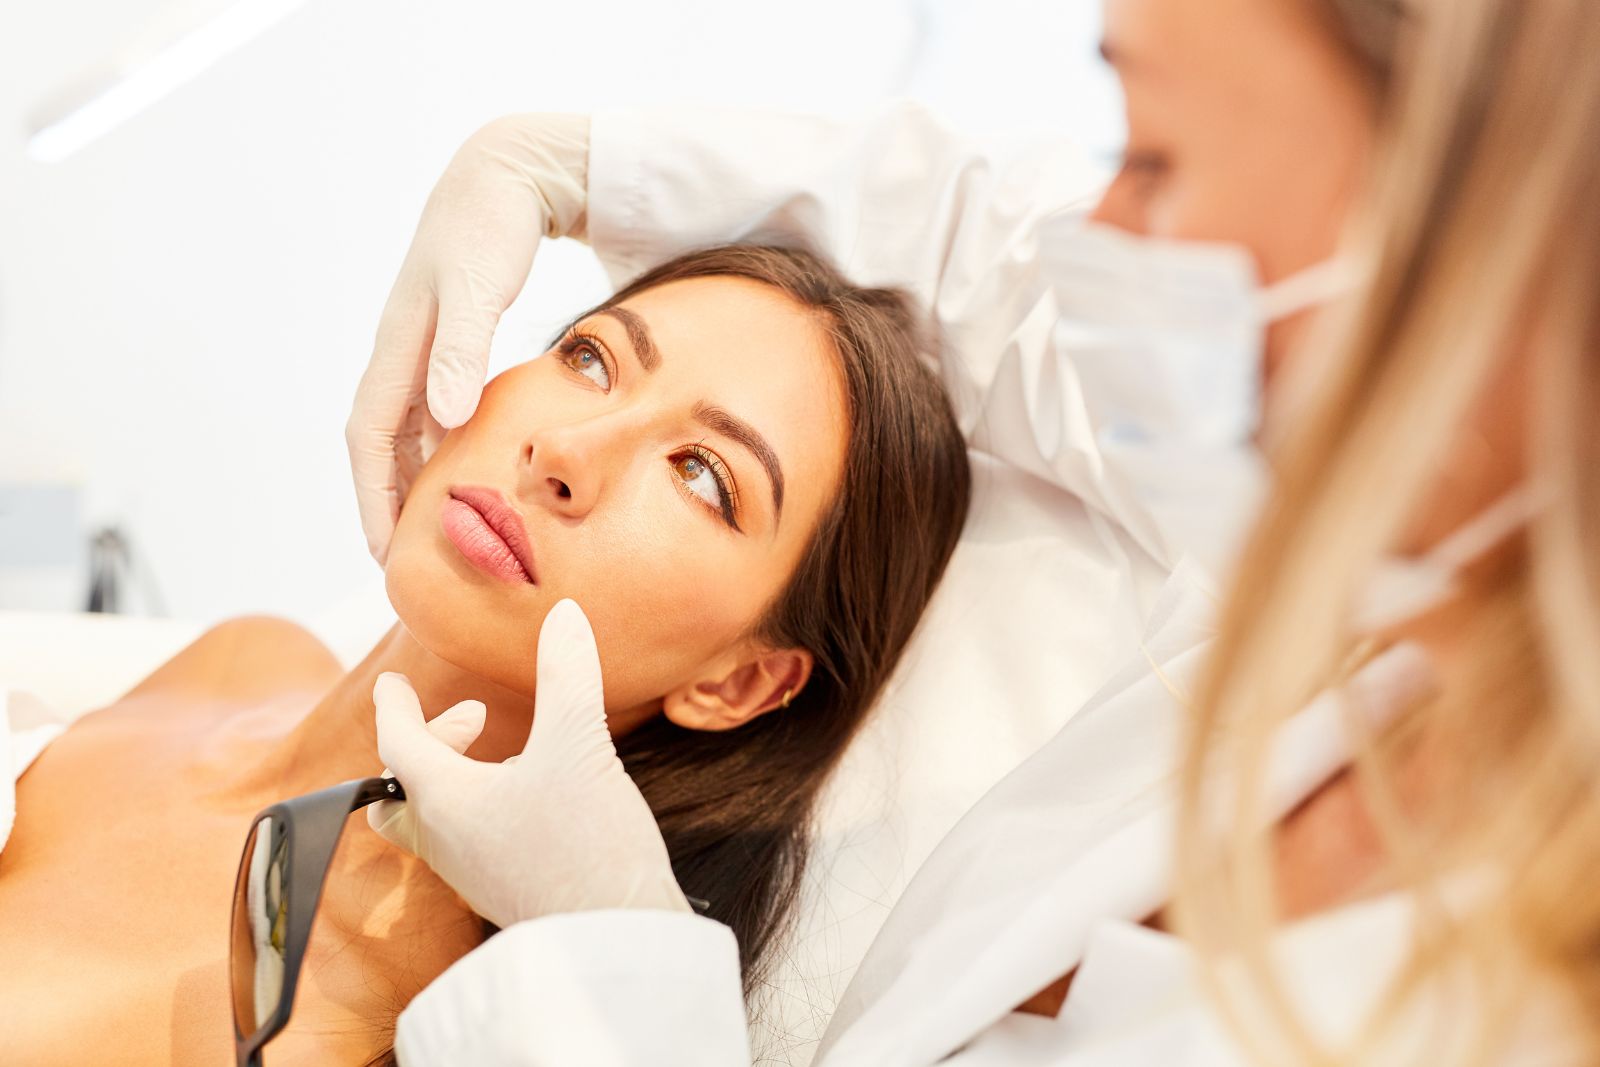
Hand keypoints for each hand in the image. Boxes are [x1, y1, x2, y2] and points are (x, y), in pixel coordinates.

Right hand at [347, 114, 589, 561]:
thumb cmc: (491, 227)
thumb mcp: (478, 288)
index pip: (369, 438)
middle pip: (382, 445)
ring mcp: (425, 348)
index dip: (372, 496)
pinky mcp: (451, 342)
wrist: (504, 176)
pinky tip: (466, 472)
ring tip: (431, 531)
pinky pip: (435, 410)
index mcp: (400, 346)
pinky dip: (443, 448)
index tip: (383, 549)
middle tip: (403, 562)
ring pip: (407, 431)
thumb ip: (463, 350)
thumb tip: (446, 419)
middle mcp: (404, 353)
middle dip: (385, 502)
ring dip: (413, 480)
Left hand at [368, 598, 690, 926]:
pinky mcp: (505, 891)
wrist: (618, 939)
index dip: (396, 705)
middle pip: (400, 793)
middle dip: (427, 746)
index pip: (397, 743)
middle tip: (474, 719)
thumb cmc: (586, 844)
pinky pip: (470, 843)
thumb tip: (566, 614)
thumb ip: (568, 675)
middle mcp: (447, 841)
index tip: (393, 683)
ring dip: (459, 776)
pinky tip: (537, 796)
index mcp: (445, 801)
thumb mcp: (579, 744)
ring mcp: (474, 873)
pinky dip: (485, 807)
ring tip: (514, 752)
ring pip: (436, 819)